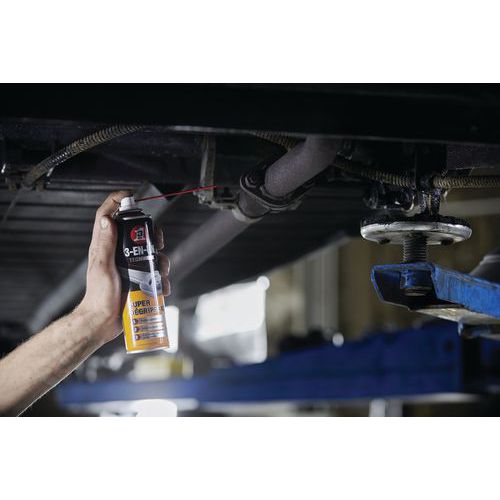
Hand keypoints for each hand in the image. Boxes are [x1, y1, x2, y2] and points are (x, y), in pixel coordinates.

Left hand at [76, 191, 170, 345]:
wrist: (104, 322)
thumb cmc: (99, 297)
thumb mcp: (102, 267)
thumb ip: (105, 244)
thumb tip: (107, 219)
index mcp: (105, 246)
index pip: (108, 215)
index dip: (118, 201)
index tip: (132, 196)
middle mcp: (118, 253)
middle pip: (138, 233)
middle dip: (153, 236)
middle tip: (158, 243)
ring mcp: (130, 267)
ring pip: (152, 254)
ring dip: (162, 261)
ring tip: (161, 274)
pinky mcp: (139, 280)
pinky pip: (156, 274)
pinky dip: (163, 279)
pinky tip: (161, 287)